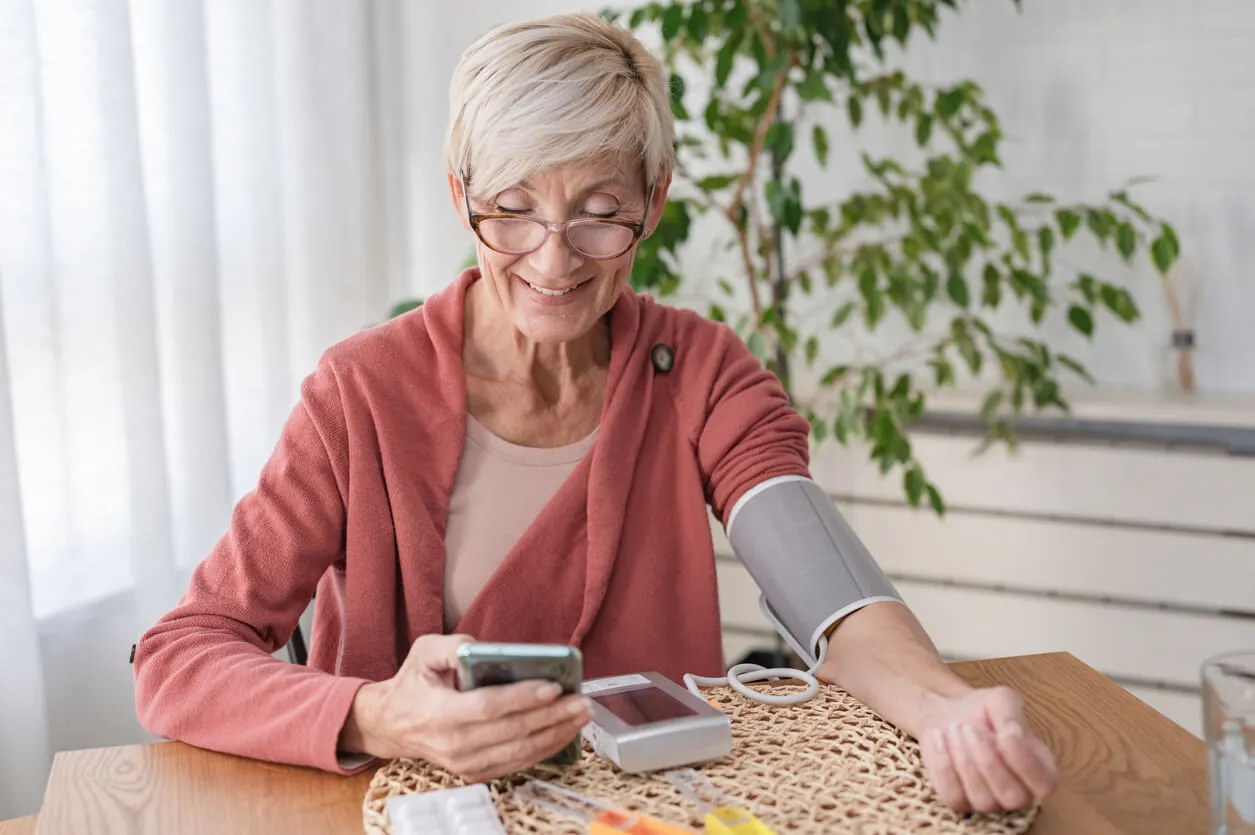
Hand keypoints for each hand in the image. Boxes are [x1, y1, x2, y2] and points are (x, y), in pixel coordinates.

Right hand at [338, 634, 592, 781]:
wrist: (392, 725)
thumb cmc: (413, 684)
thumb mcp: (424, 652)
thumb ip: (453, 645)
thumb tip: (485, 648)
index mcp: (440, 712)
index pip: (489, 707)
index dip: (523, 698)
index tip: (553, 686)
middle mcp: (453, 744)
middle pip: (512, 732)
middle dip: (553, 716)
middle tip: (581, 701)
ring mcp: (464, 763)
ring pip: (519, 752)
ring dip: (555, 734)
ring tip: (580, 716)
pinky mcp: (474, 772)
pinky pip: (516, 764)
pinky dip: (543, 750)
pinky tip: (562, 733)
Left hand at [917, 686, 1059, 812]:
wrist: (948, 715)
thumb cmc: (982, 711)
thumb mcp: (1001, 700)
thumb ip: (1012, 714)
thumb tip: (1014, 734)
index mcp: (1041, 769)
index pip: (1045, 784)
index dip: (1025, 763)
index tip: (1004, 735)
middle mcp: (1020, 793)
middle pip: (1012, 796)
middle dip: (988, 761)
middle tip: (969, 729)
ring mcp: (990, 803)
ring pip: (982, 799)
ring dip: (964, 761)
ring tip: (954, 729)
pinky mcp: (960, 802)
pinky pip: (953, 797)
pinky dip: (944, 766)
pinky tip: (940, 739)